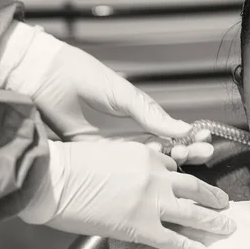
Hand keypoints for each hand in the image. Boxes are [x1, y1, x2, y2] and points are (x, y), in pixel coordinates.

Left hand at [0, 23, 212, 161]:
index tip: (204, 139)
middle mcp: (128, 134)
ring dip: (167, 163)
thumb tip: (181, 127)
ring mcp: (113, 148)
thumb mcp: (124, 94)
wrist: (45, 78)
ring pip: (147, 162)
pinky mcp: (95, 158)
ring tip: (183, 160)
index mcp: (137, 115)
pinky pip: (122, 168)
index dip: (188, 137)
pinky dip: (140, 171)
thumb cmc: (83, 77)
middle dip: (185, 152)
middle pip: (163, 150)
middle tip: (201, 153)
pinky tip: (155, 171)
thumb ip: (150, 113)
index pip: (170, 131)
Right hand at [18, 140, 235, 248]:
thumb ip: (129, 163)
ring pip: (193, 211)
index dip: (184, 179)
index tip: (192, 186)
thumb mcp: (108, 153)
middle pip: (193, 186)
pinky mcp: (143, 226)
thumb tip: (134, 178)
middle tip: (224, 202)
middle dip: (212, 196)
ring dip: (213, 220)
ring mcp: (152, 201)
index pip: (173, 167)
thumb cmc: (71, 164)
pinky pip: (174, 239)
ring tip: (227, 225)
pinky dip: (191, 247)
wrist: (53, 178)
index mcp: (146, 155)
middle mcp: (156, 176)